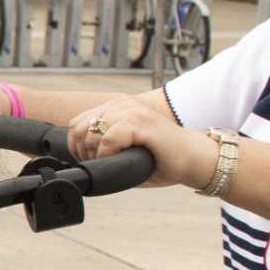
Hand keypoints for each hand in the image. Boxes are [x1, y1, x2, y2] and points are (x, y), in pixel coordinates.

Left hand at [65, 96, 215, 189]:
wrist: (192, 159)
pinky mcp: (140, 122)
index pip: (77, 123)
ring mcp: (132, 110)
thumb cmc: (160, 158)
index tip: (91, 161)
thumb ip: (103, 147)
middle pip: (79, 128)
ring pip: (91, 133)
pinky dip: (107, 156)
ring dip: (96, 155)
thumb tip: (79, 160)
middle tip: (101, 165)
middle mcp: (122, 104)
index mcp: (117, 107)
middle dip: (83, 152)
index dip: (77, 146)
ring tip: (114, 163)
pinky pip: (108, 140)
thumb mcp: (124, 149)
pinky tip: (121, 160)